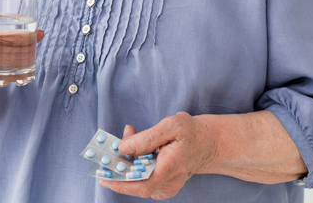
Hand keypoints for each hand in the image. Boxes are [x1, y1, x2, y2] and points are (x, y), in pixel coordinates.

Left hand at [100, 113, 216, 199]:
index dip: (121, 184)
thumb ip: (147, 137)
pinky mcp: (165, 187)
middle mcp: (170, 182)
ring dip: (126, 168)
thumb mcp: (171, 125)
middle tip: (109, 153)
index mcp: (172, 167)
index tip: (104, 176)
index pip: (143, 185)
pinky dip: (134, 171)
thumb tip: (124, 147)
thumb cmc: (190, 132)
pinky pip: (144, 183)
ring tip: (124, 146)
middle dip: (119, 170)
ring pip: (139, 184)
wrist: (208, 143)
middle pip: (137, 186)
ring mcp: (168, 187)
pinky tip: (134, 155)